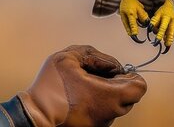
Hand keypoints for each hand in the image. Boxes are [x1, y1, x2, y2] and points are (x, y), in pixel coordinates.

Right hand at [18, 45, 146, 126]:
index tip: (117, 71)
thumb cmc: (51, 87)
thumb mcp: (70, 57)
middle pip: (129, 96)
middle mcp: (109, 113)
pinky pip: (104, 113)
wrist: (34, 114)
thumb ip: (95, 55)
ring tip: (87, 86)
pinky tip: (81, 96)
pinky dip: (98, 103)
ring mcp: (101, 123)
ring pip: (117, 106)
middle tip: (100, 76)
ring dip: (108, 94)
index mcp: (108, 96)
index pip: (139, 87)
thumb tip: (110, 65)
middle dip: (119, 83)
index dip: (131, 75)